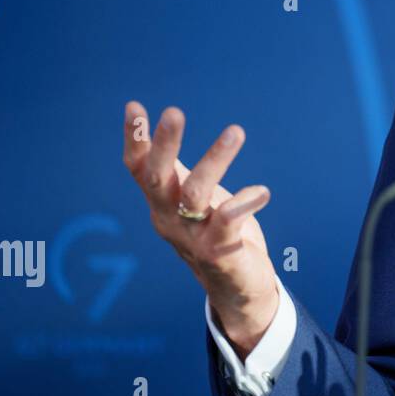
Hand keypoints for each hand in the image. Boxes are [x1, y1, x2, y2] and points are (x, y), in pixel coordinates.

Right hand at [122, 101, 277, 357]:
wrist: (237, 288)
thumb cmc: (215, 232)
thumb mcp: (193, 198)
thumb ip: (179, 169)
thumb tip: (160, 124)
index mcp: (162, 203)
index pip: (139, 168)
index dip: (134, 139)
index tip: (133, 106)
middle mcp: (170, 219)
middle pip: (159, 179)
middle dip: (165, 145)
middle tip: (173, 112)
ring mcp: (192, 237)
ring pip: (197, 194)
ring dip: (215, 160)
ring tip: (236, 131)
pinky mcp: (219, 252)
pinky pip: (229, 221)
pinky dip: (244, 203)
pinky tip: (261, 192)